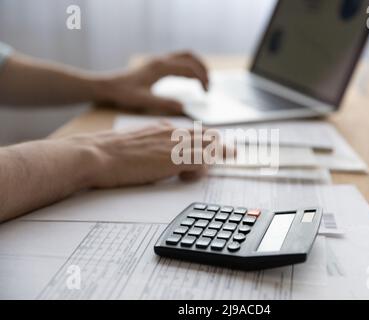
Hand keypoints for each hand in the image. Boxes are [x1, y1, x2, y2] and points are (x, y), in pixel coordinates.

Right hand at [71, 123, 228, 188]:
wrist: (97, 154)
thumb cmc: (109, 154)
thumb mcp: (137, 146)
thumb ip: (154, 148)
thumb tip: (161, 160)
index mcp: (164, 128)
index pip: (196, 132)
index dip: (209, 141)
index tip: (218, 146)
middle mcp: (174, 132)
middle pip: (210, 136)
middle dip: (221, 147)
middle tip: (232, 154)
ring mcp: (176, 143)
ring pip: (211, 146)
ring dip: (214, 157)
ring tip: (211, 165)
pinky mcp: (176, 157)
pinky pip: (204, 161)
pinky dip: (202, 170)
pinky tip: (186, 176)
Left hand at [96, 51, 208, 114]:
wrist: (108, 86)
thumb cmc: (124, 94)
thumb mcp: (144, 101)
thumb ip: (164, 104)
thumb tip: (184, 108)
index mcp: (160, 68)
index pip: (189, 69)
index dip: (201, 79)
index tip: (206, 92)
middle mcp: (161, 60)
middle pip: (190, 57)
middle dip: (203, 70)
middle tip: (208, 86)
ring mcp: (159, 60)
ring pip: (185, 56)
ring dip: (197, 66)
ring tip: (204, 81)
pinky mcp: (156, 64)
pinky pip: (178, 60)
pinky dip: (189, 66)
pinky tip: (190, 79)